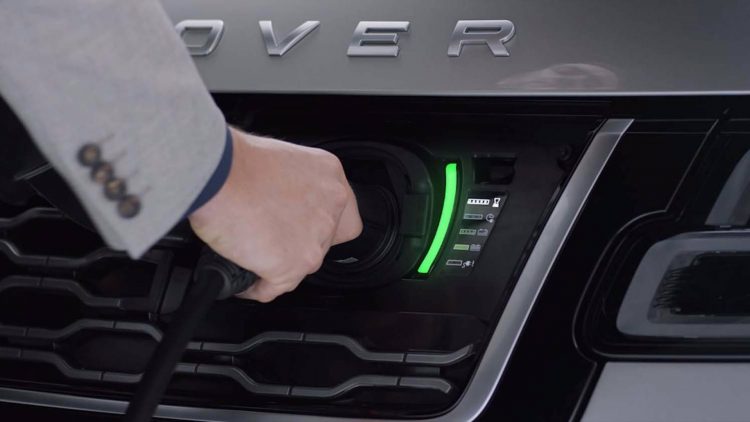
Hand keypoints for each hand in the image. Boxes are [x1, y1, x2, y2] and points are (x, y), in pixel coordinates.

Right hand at [189, 128, 361, 301]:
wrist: (215, 174)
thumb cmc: (235, 161)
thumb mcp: (279, 158)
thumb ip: (291, 183)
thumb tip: (279, 201)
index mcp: (328, 176)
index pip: (343, 212)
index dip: (324, 224)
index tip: (306, 227)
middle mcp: (330, 208)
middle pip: (326, 242)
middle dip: (299, 245)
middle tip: (274, 239)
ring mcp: (314, 240)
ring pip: (302, 267)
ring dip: (279, 265)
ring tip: (253, 258)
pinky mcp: (291, 266)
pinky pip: (273, 288)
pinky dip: (256, 288)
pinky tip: (243, 280)